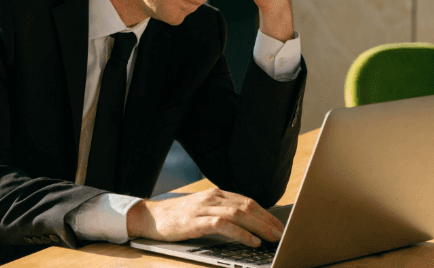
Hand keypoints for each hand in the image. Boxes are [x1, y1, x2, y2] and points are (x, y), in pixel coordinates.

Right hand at [126, 188, 283, 246]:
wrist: (151, 216)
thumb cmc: (178, 216)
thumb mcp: (202, 209)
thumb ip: (221, 211)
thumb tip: (248, 224)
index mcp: (215, 193)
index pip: (247, 201)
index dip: (266, 213)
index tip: (279, 225)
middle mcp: (212, 197)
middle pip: (247, 206)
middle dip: (268, 220)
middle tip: (282, 233)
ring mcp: (203, 208)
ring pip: (239, 214)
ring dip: (260, 227)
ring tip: (273, 238)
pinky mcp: (196, 221)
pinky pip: (224, 225)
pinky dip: (241, 233)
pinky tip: (252, 241)